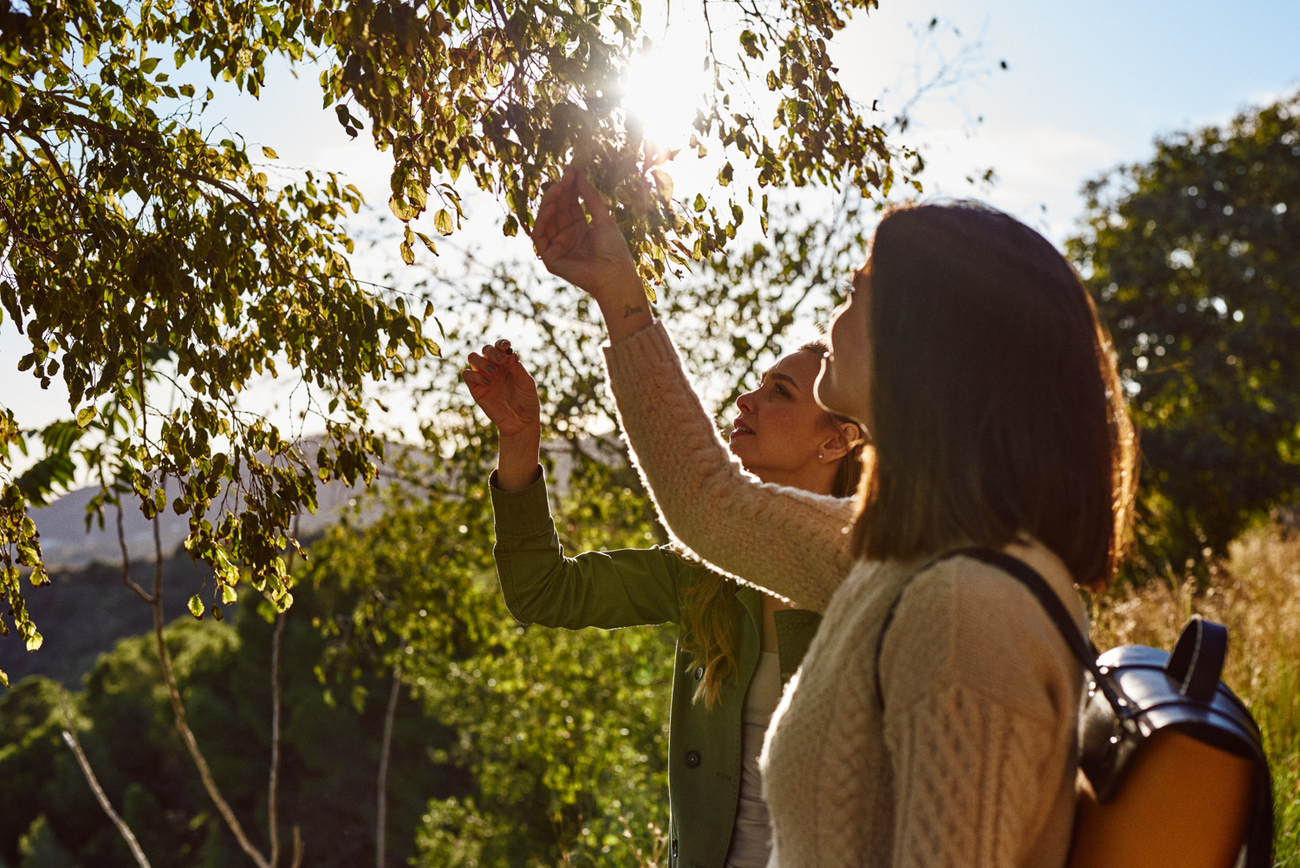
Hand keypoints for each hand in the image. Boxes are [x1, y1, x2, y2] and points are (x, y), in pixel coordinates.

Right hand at [462, 340, 540, 440]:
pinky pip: (467, 374)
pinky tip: (487, 382)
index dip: (501, 343)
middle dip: (491, 351)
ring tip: (493, 373)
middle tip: (500, 360)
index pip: (500, 347)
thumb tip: (511, 354)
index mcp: (507, 363)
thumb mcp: (526, 384)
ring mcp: (483, 376)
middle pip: (485, 349)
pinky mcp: (475, 389)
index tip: (506, 345)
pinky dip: (474, 375)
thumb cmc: (526, 400)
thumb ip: (518, 369)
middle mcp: (494, 367)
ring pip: (473, 358)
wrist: (520, 421)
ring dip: (481, 361)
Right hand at [533, 168, 654, 342]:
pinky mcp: (550, 258)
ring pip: (545, 220)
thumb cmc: (614, 250)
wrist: (615, 274)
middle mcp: (567, 236)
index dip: (569, 188)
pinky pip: (540, 236)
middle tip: (565, 177)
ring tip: (558, 188)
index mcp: (580, 228)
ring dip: (549, 202)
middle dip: (559, 192)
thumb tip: (579, 174)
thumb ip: (590, 197)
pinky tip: (551, 207)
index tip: (571, 171)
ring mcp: (557, 247)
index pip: (569, 204)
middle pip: (556, 210)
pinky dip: (542, 220)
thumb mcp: (603, 218)